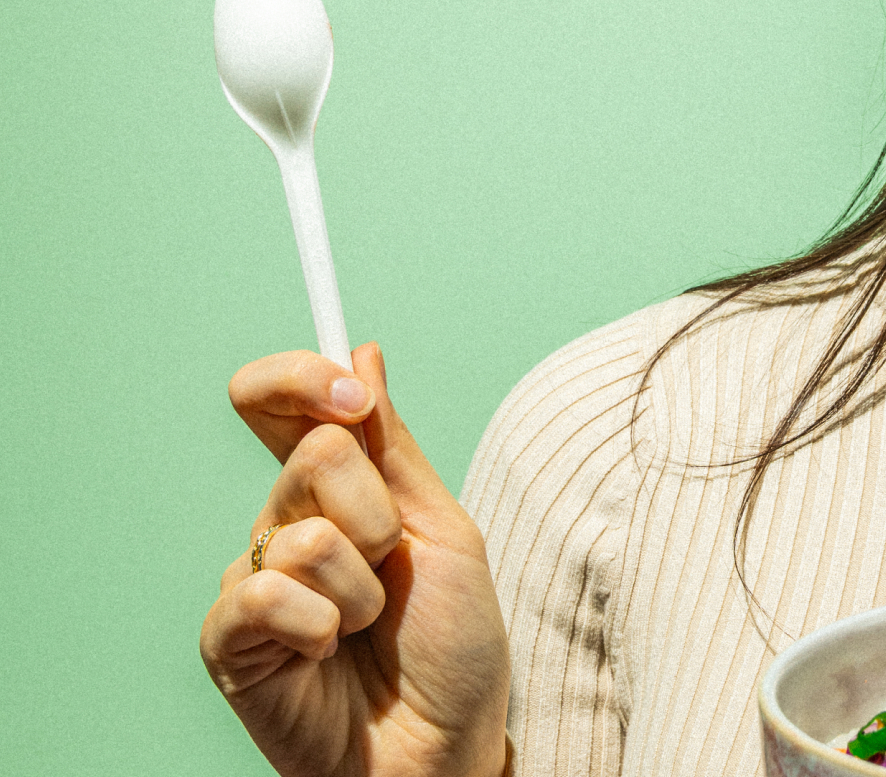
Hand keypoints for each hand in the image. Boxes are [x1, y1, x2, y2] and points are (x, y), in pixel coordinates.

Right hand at [201, 343, 509, 776]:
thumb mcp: (444, 530)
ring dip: (360, 588)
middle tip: (394, 566)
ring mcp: (254, 579)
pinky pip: (263, 594)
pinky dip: (318, 625)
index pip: (282, 400)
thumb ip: (393, 446)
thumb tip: (360, 350)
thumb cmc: (453, 647)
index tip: (350, 397)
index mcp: (338, 489)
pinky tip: (327, 655)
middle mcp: (286, 522)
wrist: (447, 745)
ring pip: (301, 533)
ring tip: (368, 629)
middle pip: (312, 456)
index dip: (300, 378)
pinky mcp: (229, 640)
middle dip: (377, 514)